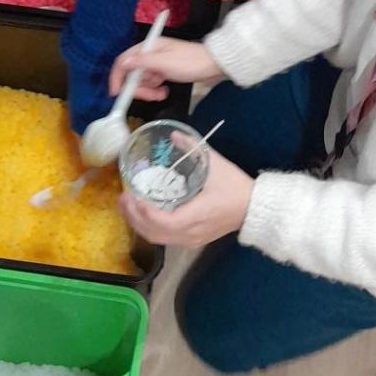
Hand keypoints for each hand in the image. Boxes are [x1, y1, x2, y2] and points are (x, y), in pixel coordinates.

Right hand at [108, 38, 221, 102]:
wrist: (213, 65)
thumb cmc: (189, 62)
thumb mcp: (164, 63)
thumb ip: (142, 63)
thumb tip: (122, 63)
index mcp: (149, 47)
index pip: (124, 61)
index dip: (117, 77)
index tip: (116, 94)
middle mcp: (150, 53)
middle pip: (132, 73)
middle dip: (138, 87)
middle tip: (150, 97)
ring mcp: (157, 63)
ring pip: (142, 80)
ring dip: (149, 90)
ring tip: (162, 93)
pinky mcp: (164, 71)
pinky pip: (152, 83)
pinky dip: (156, 90)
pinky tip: (165, 91)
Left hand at [121, 145, 253, 246]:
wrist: (253, 207)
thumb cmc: (235, 186)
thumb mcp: (215, 163)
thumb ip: (192, 147)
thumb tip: (174, 135)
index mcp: (197, 215)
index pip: (166, 221)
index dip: (146, 212)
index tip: (133, 196)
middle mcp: (191, 232)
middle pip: (155, 234)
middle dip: (134, 217)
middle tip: (122, 198)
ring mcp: (191, 239)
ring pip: (158, 239)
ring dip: (139, 224)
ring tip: (127, 206)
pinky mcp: (192, 240)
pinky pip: (165, 239)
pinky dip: (150, 228)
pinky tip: (143, 215)